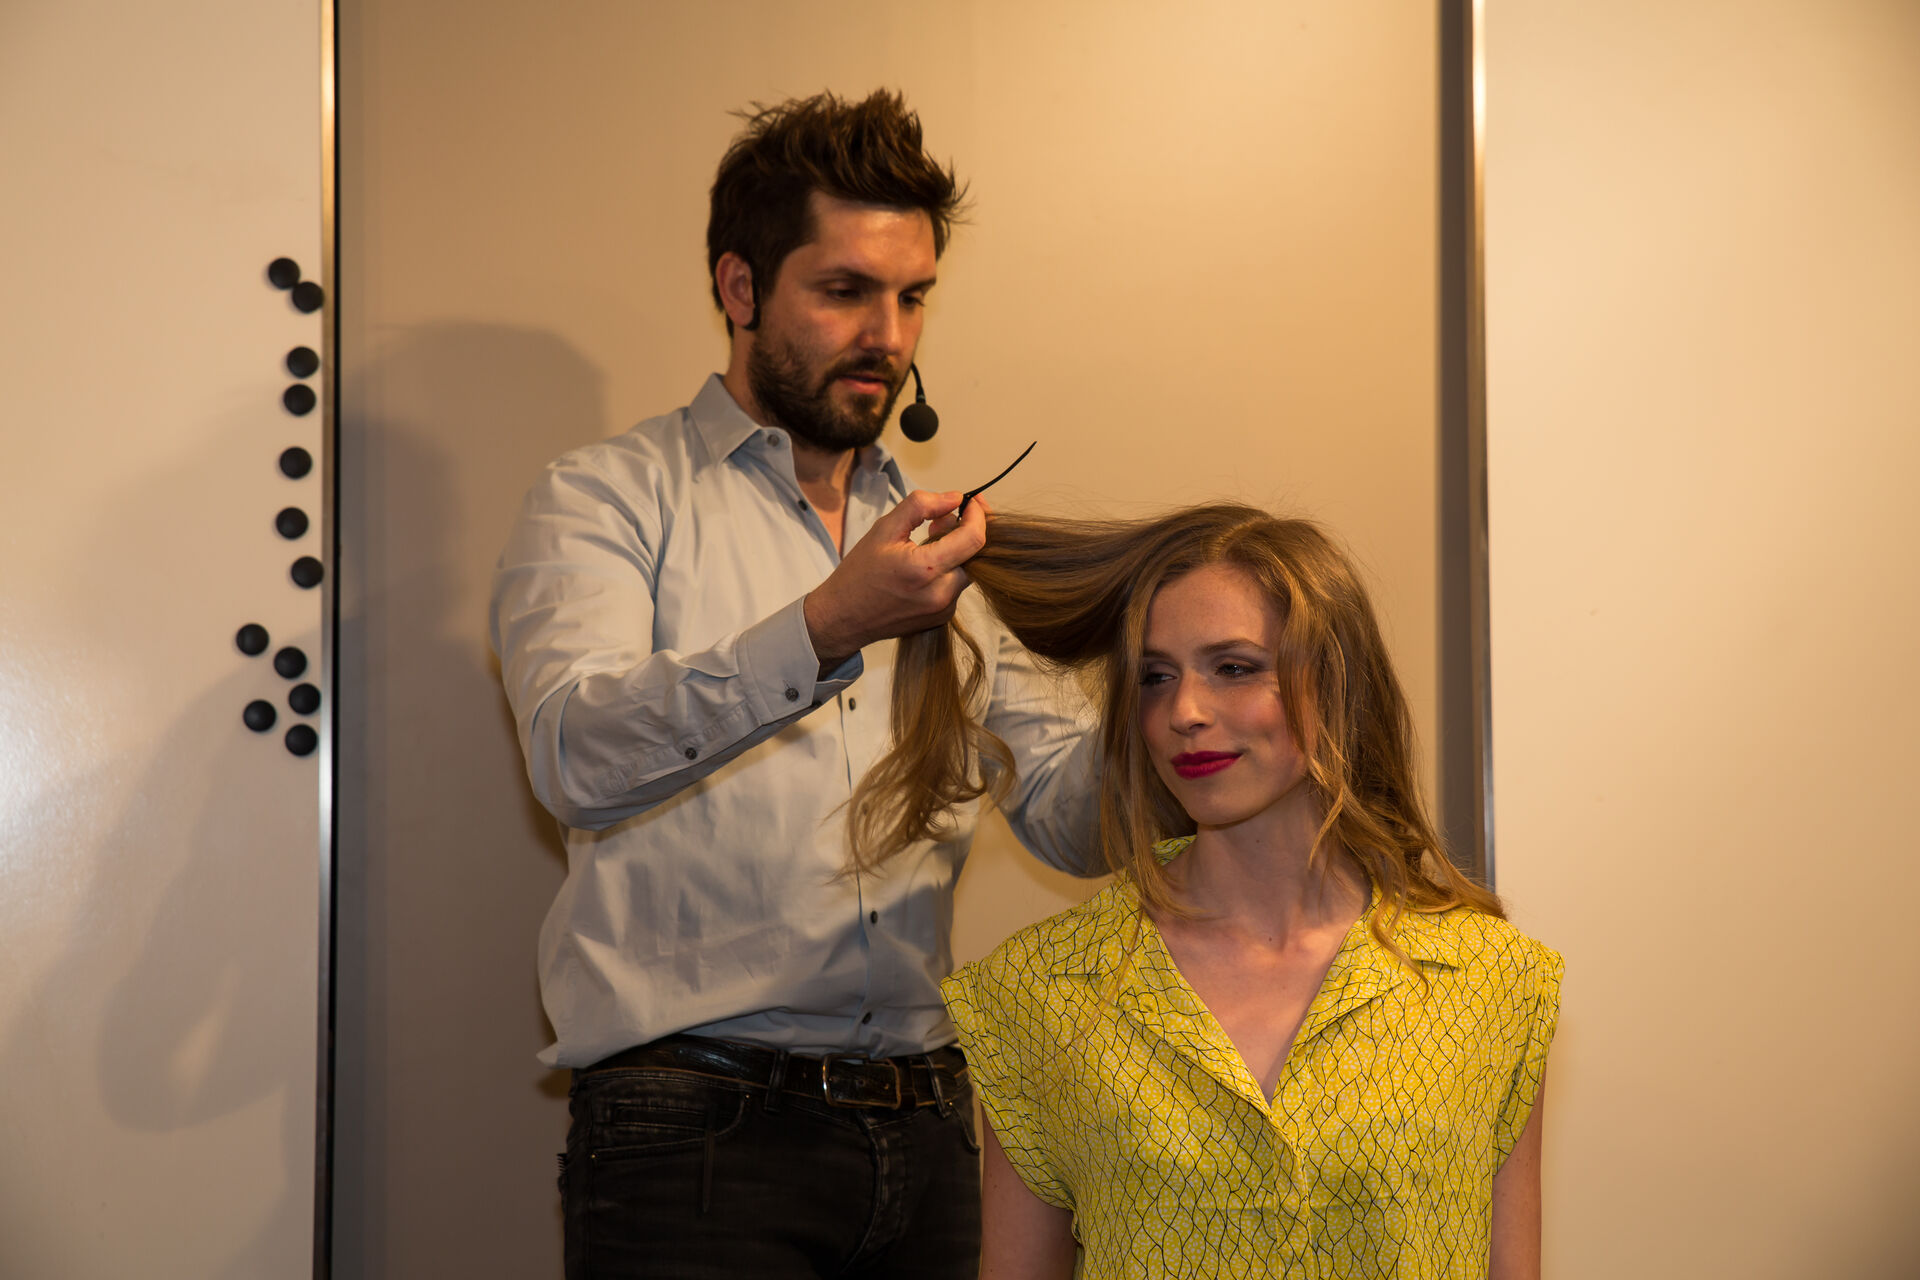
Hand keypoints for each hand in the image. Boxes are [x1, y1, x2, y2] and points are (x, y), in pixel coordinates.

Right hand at [805, 489, 987, 667]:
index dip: (978, 515)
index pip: (974, 538)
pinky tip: (922, 567)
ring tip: (925, 544)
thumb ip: (921, 506)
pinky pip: (956, 586)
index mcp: (925, 569)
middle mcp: (941, 594)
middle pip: (975, 554)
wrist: (843, 618)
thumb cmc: (859, 574)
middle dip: (964, 532)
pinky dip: (947, 570)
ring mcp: (943, 609)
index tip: (970, 502)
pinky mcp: (942, 617)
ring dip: (955, 551)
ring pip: (967, 570)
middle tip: (937, 522)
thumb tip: (954, 497)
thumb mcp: (884, 529)